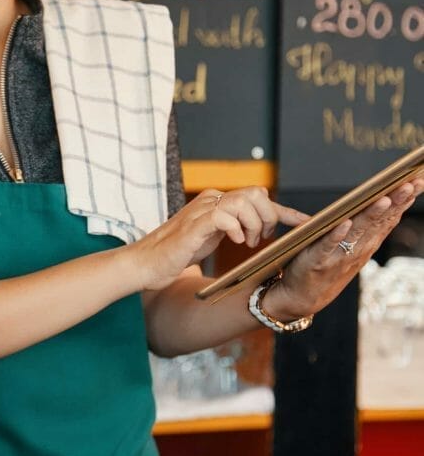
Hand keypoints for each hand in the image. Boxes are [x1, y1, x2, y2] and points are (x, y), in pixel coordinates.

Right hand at [133, 187, 308, 290]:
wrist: (147, 262)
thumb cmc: (179, 252)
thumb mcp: (213, 237)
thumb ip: (233, 227)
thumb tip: (260, 228)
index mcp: (217, 201)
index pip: (258, 197)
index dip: (285, 210)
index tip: (307, 222)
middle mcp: (212, 200)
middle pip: (256, 193)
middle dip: (268, 216)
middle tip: (261, 238)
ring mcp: (202, 209)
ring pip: (244, 201)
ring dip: (254, 224)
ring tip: (247, 242)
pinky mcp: (195, 224)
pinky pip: (225, 216)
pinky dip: (236, 229)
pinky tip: (235, 242)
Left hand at [266, 176, 423, 319]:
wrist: (302, 297)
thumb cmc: (327, 267)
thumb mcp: (353, 247)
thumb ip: (368, 227)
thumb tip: (387, 200)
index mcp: (366, 244)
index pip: (389, 218)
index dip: (404, 200)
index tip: (418, 180)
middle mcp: (358, 250)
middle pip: (379, 222)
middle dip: (395, 202)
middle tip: (410, 183)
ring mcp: (339, 256)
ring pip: (358, 233)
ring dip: (372, 215)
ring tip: (384, 198)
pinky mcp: (317, 261)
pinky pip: (328, 246)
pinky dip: (337, 235)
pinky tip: (346, 223)